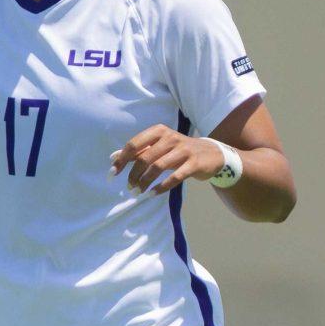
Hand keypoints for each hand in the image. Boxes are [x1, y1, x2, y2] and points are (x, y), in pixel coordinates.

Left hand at [110, 126, 225, 194]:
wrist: (212, 154)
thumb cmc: (179, 151)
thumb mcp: (159, 147)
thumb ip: (138, 151)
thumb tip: (113, 157)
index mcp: (159, 131)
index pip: (134, 144)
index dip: (121, 160)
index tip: (112, 173)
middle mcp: (170, 138)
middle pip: (144, 158)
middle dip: (133, 175)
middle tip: (129, 188)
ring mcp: (183, 150)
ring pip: (157, 167)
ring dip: (145, 182)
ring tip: (138, 193)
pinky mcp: (194, 164)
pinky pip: (175, 177)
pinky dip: (161, 187)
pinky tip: (152, 194)